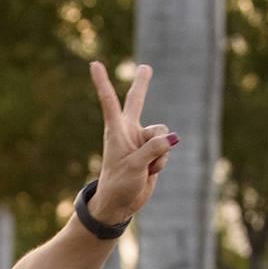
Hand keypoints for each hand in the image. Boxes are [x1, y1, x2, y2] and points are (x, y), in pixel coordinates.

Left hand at [87, 62, 176, 223]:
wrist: (120, 204)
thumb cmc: (118, 184)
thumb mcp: (135, 166)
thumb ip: (154, 149)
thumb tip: (173, 139)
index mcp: (116, 131)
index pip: (110, 102)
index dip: (102, 82)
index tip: (94, 64)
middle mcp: (129, 131)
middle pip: (137, 102)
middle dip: (143, 84)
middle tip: (146, 67)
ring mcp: (142, 141)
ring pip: (164, 134)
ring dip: (160, 153)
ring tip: (146, 167)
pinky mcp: (153, 151)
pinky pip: (167, 149)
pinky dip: (162, 162)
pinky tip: (151, 171)